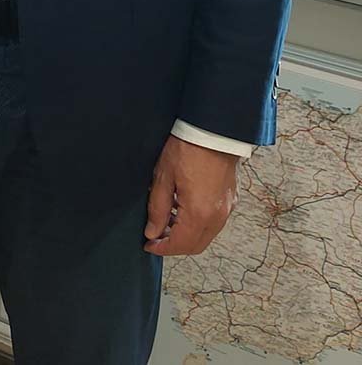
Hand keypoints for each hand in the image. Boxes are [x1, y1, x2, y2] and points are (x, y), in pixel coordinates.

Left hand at [144, 135, 239, 255]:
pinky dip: (198, 224)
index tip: (149, 245)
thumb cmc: (187, 149)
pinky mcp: (230, 200)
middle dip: (174, 245)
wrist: (213, 131)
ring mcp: (226, 209)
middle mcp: (217, 217)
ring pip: (206, 236)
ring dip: (186, 235)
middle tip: (155, 237)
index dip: (162, 248)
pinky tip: (182, 209)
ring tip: (166, 220)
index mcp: (199, 213)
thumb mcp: (163, 177)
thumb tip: (152, 232)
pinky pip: (214, 223)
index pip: (180, 244)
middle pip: (195, 246)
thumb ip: (157, 208)